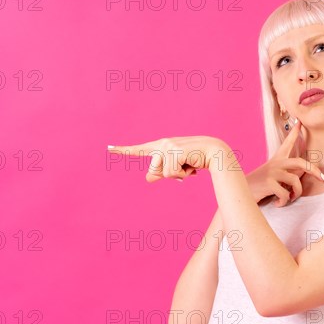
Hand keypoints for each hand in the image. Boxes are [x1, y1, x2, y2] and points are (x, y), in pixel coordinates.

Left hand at [107, 136, 226, 182]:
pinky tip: (192, 164)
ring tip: (189, 164)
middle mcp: (162, 144)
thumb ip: (161, 173)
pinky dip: (184, 174)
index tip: (109, 148)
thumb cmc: (195, 160)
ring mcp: (168, 146)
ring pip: (165, 173)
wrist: (213, 153)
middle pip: (154, 170)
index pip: (139, 149)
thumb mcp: (176, 169)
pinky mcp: (175, 151)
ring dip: (179, 174)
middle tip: (184, 166)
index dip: (123, 150)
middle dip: (168, 174)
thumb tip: (148, 178)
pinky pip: (173, 172)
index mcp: (160, 146)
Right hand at [246, 119, 323, 206]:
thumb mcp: (271, 178)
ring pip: (295, 181)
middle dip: (315, 170)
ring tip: (289, 198)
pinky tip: (277, 203)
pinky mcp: (269, 182)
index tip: (299, 122)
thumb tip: (300, 175)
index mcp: (276, 161)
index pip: (286, 144)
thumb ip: (284, 175)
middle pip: (301, 162)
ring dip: (295, 194)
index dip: (294, 133)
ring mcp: (272, 172)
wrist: (238, 193)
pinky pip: (286, 194)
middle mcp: (276, 164)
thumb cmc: (257, 187)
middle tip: (323, 178)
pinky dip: (284, 202)